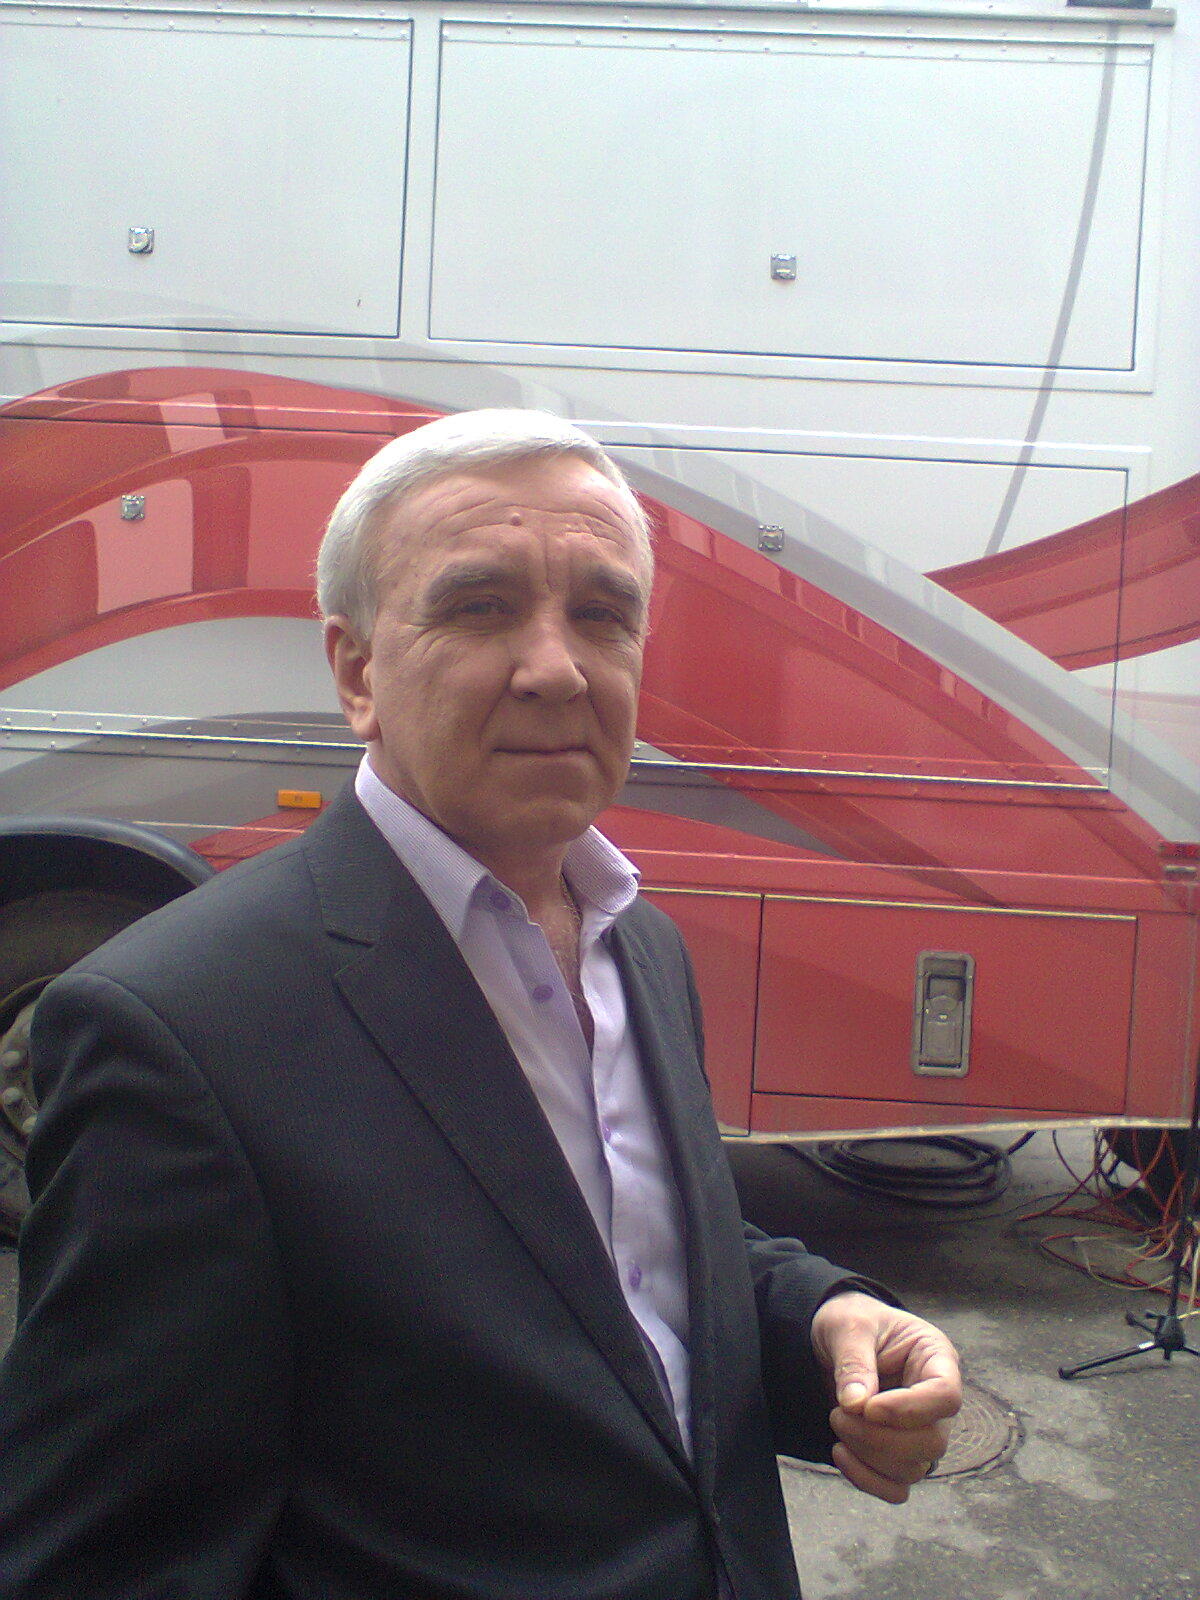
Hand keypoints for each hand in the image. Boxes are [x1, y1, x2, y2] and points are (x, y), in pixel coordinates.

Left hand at [810, 1290, 961, 1503]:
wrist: (836, 1339)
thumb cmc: (852, 1323)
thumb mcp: (848, 1326)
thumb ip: (854, 1361)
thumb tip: (856, 1405)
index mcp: (936, 1358)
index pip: (946, 1396)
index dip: (910, 1410)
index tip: (869, 1407)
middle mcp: (936, 1401)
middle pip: (933, 1442)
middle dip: (879, 1438)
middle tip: (838, 1414)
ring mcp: (922, 1431)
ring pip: (914, 1468)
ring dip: (868, 1455)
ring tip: (836, 1420)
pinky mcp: (901, 1454)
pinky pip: (897, 1488)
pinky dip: (868, 1480)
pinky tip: (840, 1453)